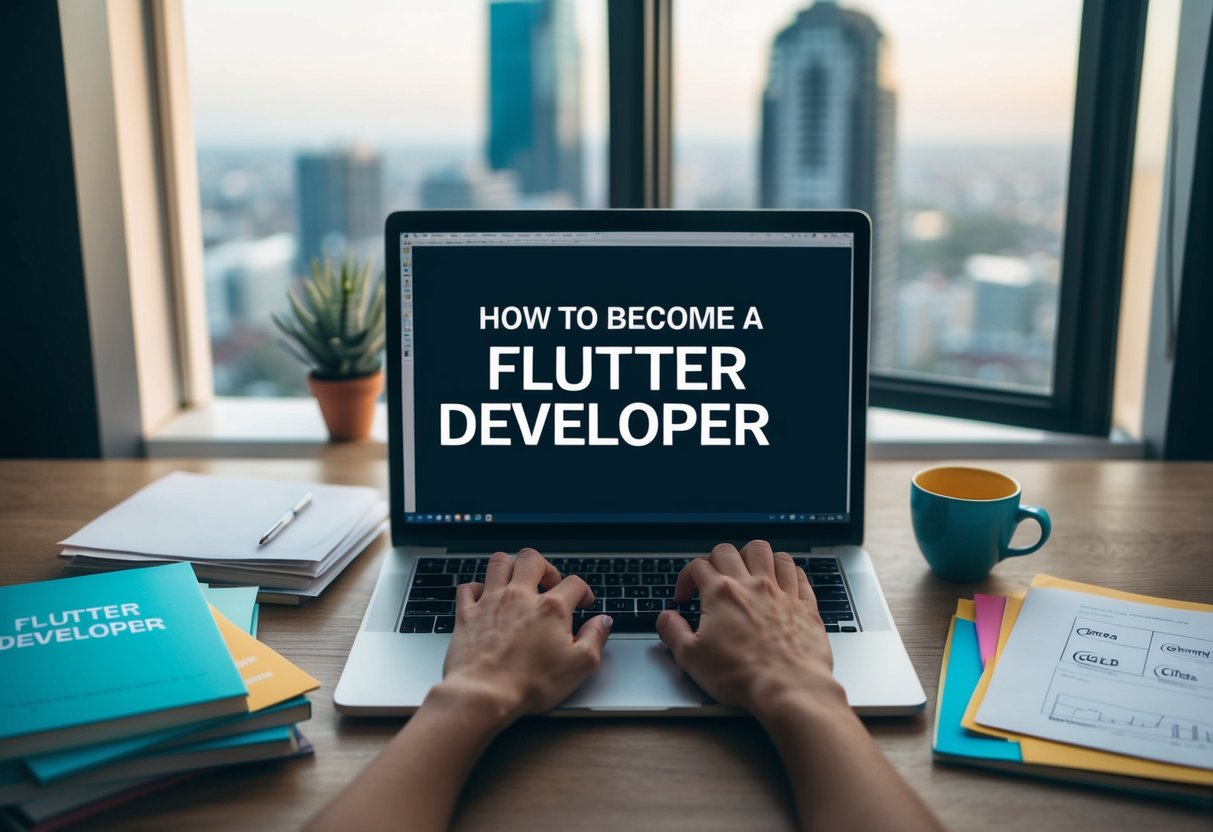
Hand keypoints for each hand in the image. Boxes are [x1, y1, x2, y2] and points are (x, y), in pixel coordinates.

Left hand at [439, 548, 612, 724]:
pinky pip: (468, 587)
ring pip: (499, 562)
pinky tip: (484, 597)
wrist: (484, 694)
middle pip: (532, 559)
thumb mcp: (579, 665)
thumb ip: (595, 638)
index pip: (574, 583)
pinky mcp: (467, 614)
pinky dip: (477, 587)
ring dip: (511, 566)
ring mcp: (491, 602)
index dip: (585, 591)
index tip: (584, 603)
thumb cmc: (530, 683)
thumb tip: (604, 622)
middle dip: (545, 567)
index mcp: (551, 608)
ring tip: (518, 581)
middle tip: (550, 584)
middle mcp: (520, 596)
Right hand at [656, 540, 845, 717]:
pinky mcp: (804, 604)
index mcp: (721, 593)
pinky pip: (797, 572)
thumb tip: (665, 618)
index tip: (685, 597)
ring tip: (747, 569)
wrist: (787, 689)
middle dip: (715, 560)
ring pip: (765, 551)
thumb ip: (672, 631)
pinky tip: (781, 580)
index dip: (685, 578)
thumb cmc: (741, 676)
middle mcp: (751, 584)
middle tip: (713, 579)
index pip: (697, 566)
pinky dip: (787, 570)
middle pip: (729, 550)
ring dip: (752, 556)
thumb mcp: (690, 658)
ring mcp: (780, 591)